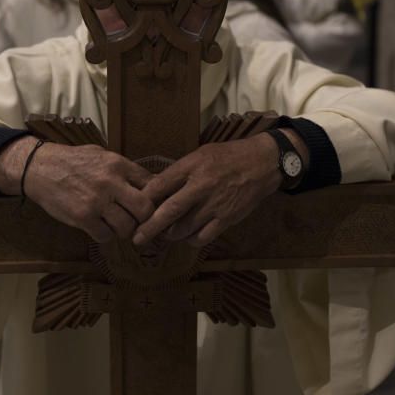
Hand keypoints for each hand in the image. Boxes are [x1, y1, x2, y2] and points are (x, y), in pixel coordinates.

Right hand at [0, 139, 154, 243]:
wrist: (40, 168)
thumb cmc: (73, 161)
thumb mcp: (102, 155)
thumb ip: (124, 169)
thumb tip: (149, 182)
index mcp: (118, 164)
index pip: (151, 183)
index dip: (155, 197)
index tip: (152, 204)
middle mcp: (111, 182)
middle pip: (145, 209)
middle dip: (144, 218)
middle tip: (136, 219)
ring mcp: (97, 202)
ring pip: (127, 227)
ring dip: (124, 229)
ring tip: (115, 224)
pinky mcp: (83, 218)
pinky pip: (106, 236)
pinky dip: (105, 235)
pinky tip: (99, 227)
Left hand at [132, 133, 283, 246]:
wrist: (261, 163)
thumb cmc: (227, 156)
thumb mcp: (200, 154)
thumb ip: (180, 171)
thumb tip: (156, 187)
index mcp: (192, 167)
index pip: (160, 185)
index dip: (144, 199)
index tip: (133, 209)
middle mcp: (201, 186)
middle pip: (169, 212)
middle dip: (149, 228)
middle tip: (137, 239)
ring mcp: (214, 205)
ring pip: (184, 229)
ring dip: (170, 235)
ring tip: (165, 234)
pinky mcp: (227, 219)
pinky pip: (202, 237)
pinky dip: (191, 240)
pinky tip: (188, 236)